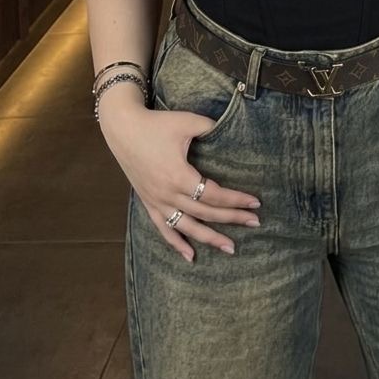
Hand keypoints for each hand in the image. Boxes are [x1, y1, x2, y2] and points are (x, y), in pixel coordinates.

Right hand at [99, 99, 260, 261]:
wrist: (123, 128)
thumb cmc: (156, 124)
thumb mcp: (187, 121)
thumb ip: (210, 128)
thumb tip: (230, 131)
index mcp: (179, 176)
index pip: (214, 194)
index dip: (236, 199)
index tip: (255, 202)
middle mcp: (168, 194)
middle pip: (205, 212)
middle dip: (232, 218)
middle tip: (255, 222)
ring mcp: (157, 201)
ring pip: (187, 227)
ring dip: (209, 239)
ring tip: (230, 248)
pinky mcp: (148, 202)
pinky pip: (164, 228)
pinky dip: (177, 243)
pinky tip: (190, 256)